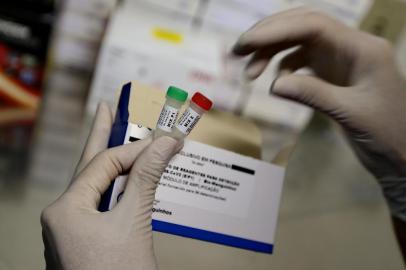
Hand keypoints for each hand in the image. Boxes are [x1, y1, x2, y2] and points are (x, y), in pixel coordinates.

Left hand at [41, 102, 180, 269]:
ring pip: (96, 187)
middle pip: (89, 167)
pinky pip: (101, 205)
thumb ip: (146, 178)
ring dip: (112, 164)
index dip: (136, 149)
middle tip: (106, 108)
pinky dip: (117, 189)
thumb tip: (164, 143)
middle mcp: (62, 216)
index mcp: (65, 209)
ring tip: (113, 134)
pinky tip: (122, 178)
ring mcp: (71, 230)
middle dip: (100, 136)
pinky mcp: (85, 241)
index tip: (164, 141)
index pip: (104, 164)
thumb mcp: (135, 223)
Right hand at [233, 8, 405, 178]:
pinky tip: (275, 82)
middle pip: (303, 26)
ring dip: (272, 52)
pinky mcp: (333, 73)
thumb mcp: (350, 113)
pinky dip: (284, 67)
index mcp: (362, 48)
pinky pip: (302, 60)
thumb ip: (313, 94)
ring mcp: (341, 59)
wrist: (400, 155)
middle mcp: (350, 46)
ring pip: (299, 42)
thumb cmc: (386, 134)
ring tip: (249, 72)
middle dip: (268, 36)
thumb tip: (274, 84)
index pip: (313, 26)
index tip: (246, 44)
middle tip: (238, 51)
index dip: (276, 31)